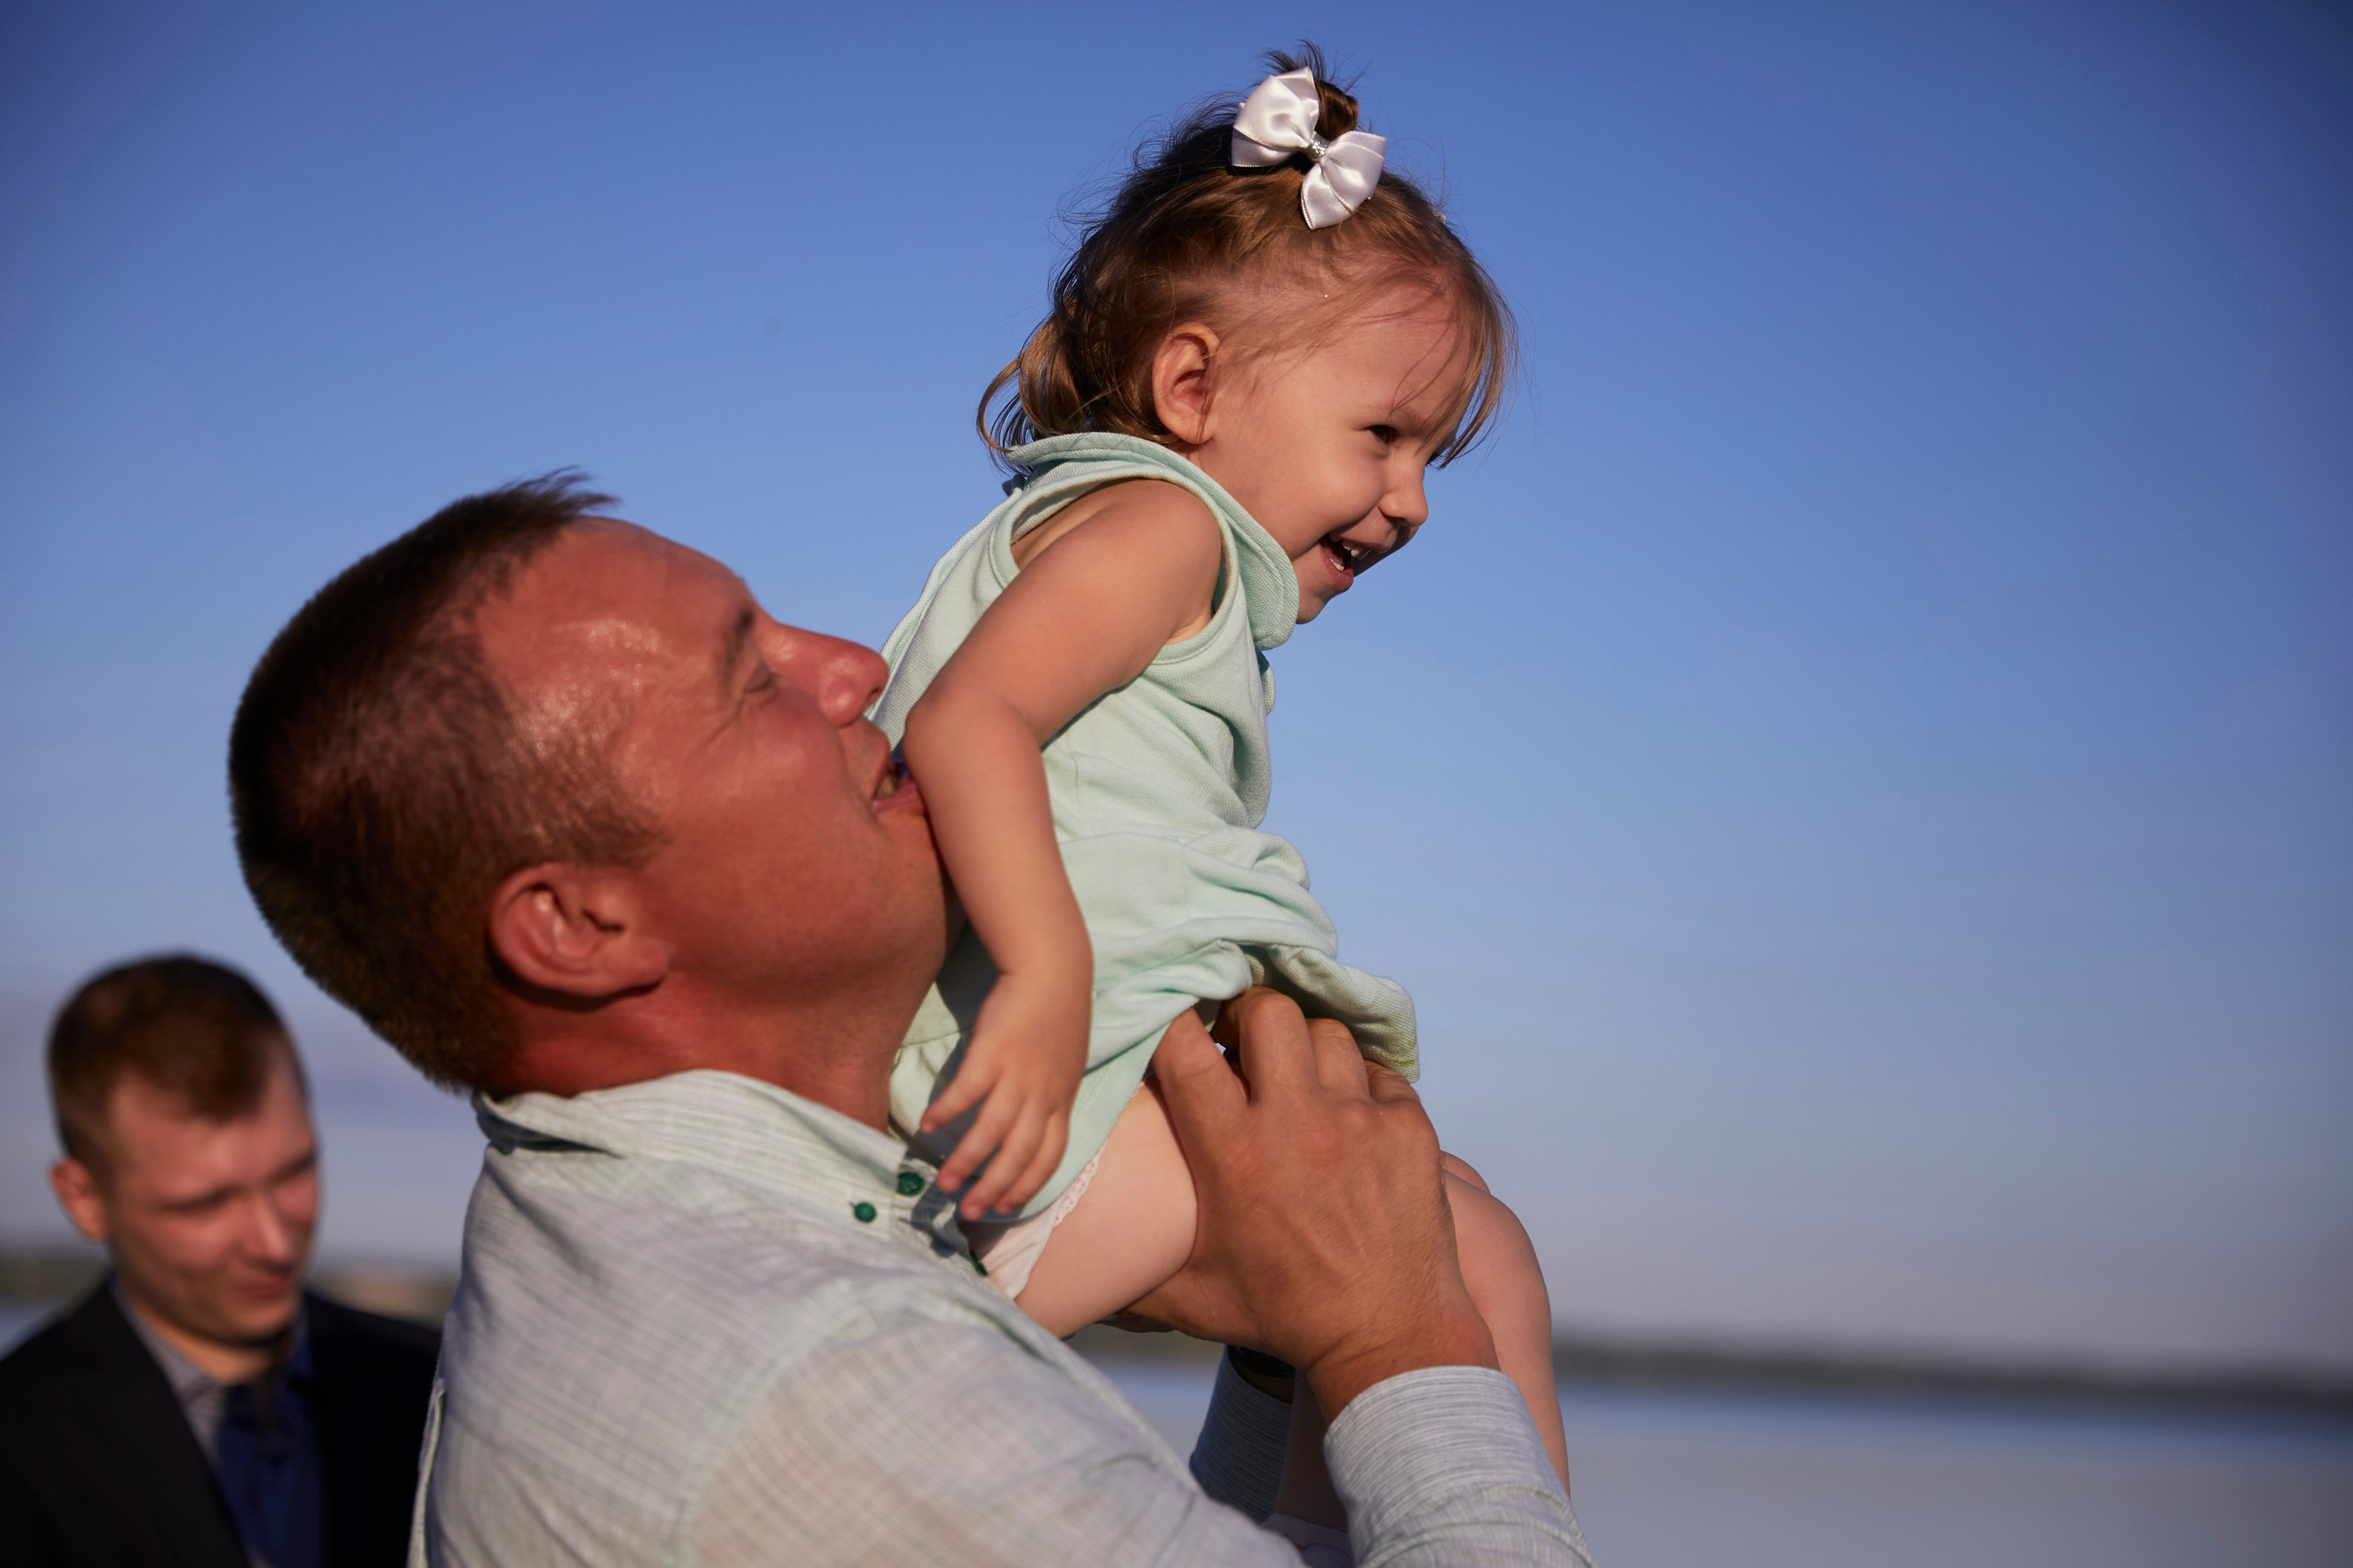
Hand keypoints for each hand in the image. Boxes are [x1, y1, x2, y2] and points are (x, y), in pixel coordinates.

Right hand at [921, 965, 1088, 1219]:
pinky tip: (928, 1126)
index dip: (1026, 1185)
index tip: (1002, 1207)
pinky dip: (948, 1111)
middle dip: (993, 1187)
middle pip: (1019, 1154)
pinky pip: (968, 1091)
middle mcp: (1043, 1094)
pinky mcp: (993, 1051)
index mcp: (1062, 1100)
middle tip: (968, 1211)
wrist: (1054, 968)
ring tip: (943, 1182)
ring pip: (992, 1130)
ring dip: (966, 1160)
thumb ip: (1050, 1095)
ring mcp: (1019, 1074)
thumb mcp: (1065, 1064)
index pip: (1048, 1156)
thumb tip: (1029, 1122)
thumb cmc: (1057, 1014)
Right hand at [1126, 991, 1498, 1419]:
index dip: (1173, 1019)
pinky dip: (1362, 1083)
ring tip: (1298, 1076)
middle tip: (1241, 1041)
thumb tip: (1073, 1272)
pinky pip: (1381, 1072)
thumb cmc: (1284, 1317)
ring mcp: (1359, 1120)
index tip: (1174, 1022)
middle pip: (1267, 1012)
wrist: (1388, 1339)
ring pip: (1327, 1033)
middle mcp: (1297, 1122)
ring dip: (1306, 1048)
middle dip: (1248, 1014)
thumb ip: (1130, 1274)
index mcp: (1234, 1152)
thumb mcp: (1191, 1298)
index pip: (1187, 1048)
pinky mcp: (1408, 1128)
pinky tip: (1349, 1111)